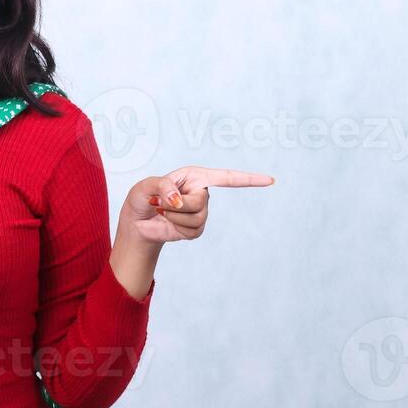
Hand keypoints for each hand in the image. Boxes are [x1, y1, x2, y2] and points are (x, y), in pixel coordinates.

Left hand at [124, 166, 274, 243]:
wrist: (138, 223)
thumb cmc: (142, 199)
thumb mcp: (145, 186)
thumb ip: (162, 186)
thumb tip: (178, 199)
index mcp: (194, 176)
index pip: (226, 177)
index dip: (248, 179)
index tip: (270, 180)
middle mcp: (201, 192)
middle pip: (200, 201)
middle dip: (177, 205)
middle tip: (161, 203)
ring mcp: (200, 211)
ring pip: (196, 217)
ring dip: (175, 217)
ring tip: (164, 212)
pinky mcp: (196, 229)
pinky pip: (193, 231)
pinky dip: (177, 228)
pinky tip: (169, 223)